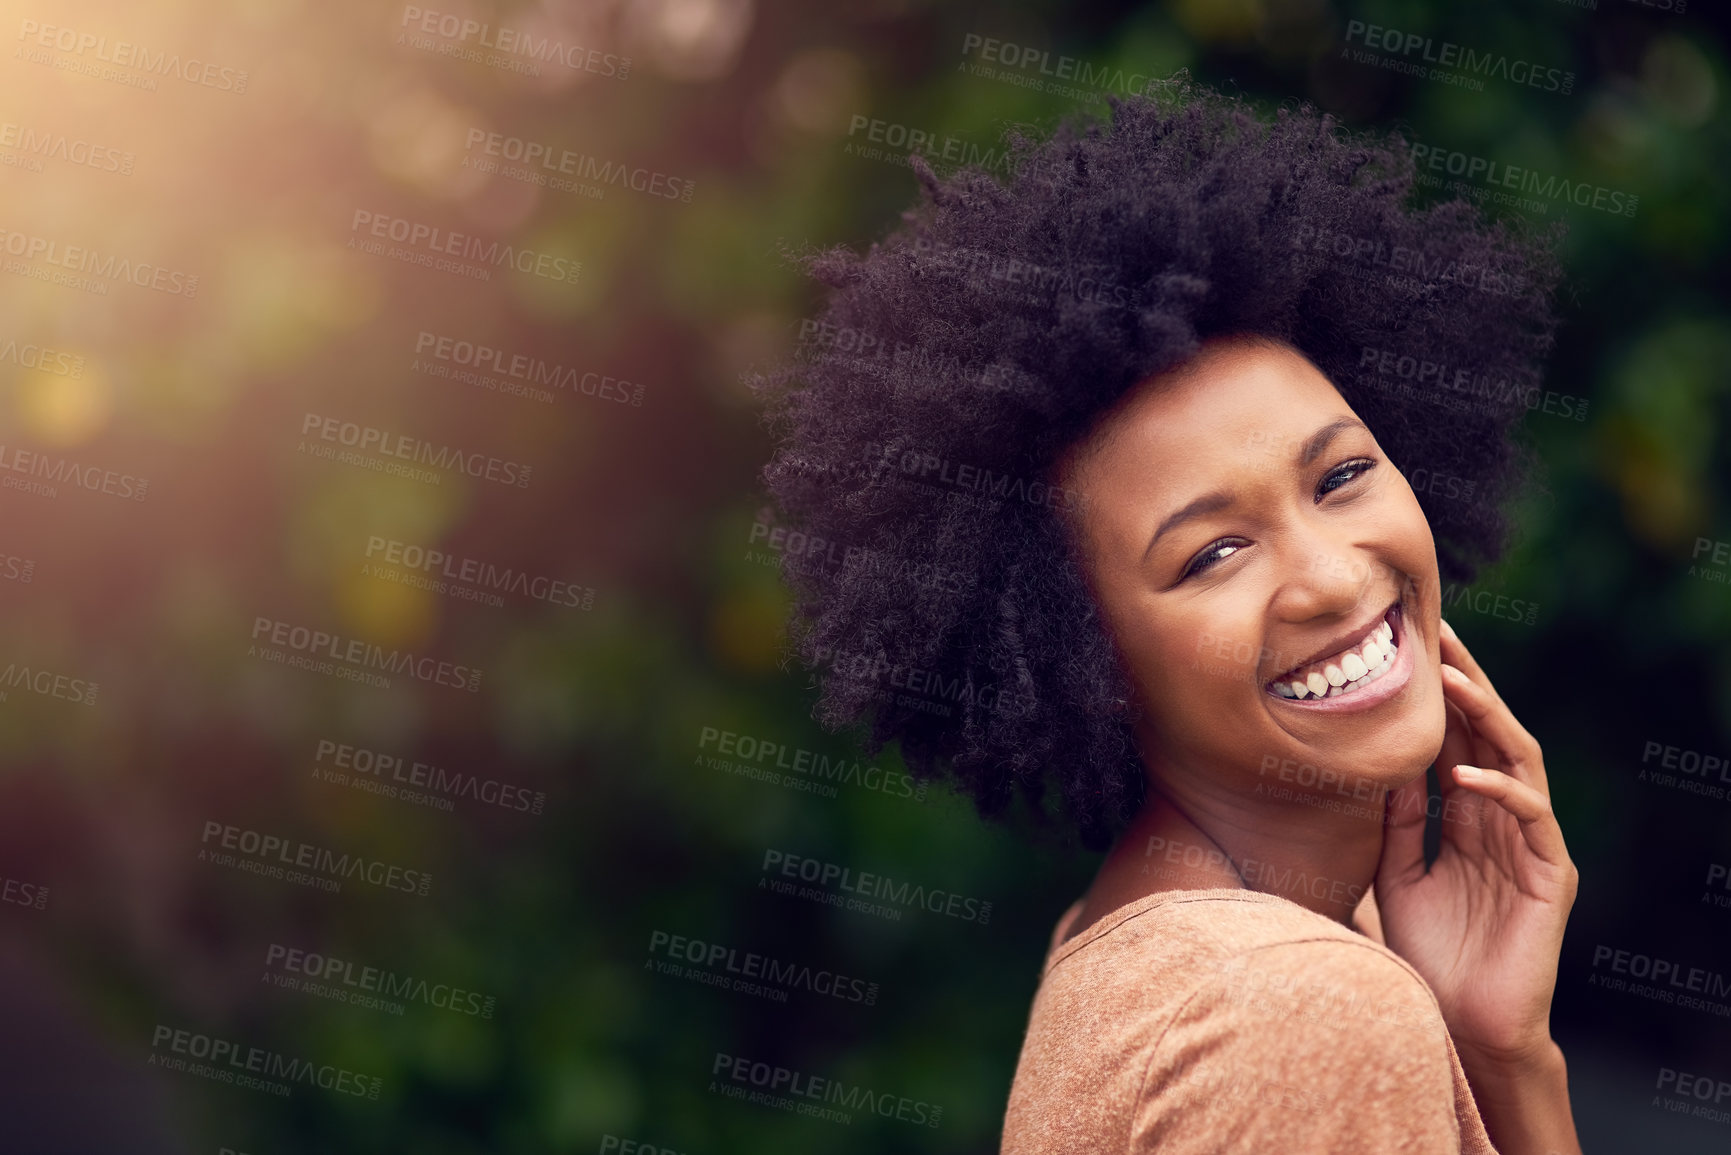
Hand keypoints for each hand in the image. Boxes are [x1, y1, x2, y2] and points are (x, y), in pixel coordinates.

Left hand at [1373, 617, 1579, 1068]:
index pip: (1459, 740)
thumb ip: (1399, 818)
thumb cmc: (1428, 950)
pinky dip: (1498, 791)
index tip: (1408, 650)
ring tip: (1452, 684)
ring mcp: (1533, 844)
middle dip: (1467, 685)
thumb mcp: (1397, 871)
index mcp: (1470, 816)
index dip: (1439, 697)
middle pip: (1492, 736)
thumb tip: (1383, 759)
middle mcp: (1506, 820)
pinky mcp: (1552, 874)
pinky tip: (1463, 776)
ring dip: (1486, 719)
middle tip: (1440, 636)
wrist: (1461, 1020)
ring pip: (1518, 762)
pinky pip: (1530, 818)